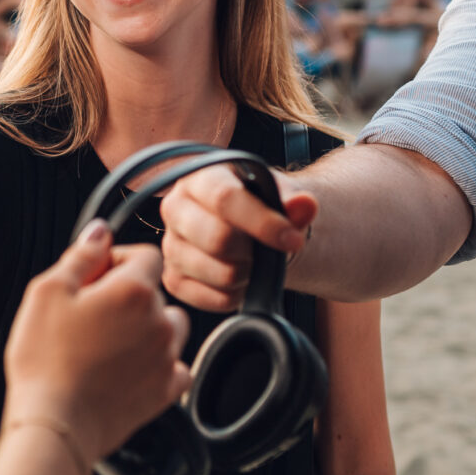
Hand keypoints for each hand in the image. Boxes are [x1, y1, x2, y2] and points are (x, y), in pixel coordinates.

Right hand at [1, 222, 190, 462]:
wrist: (55, 424)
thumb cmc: (44, 360)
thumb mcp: (46, 292)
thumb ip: (81, 255)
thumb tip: (100, 232)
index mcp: (134, 290)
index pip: (145, 255)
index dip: (117, 261)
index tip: (94, 277)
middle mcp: (159, 321)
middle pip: (154, 292)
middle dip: (125, 296)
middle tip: (88, 315)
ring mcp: (167, 358)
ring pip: (168, 327)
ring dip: (146, 328)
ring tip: (108, 343)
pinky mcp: (165, 391)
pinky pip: (176, 366)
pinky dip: (157, 365)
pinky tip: (127, 369)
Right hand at [157, 163, 317, 312]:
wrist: (251, 231)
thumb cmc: (261, 208)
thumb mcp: (281, 197)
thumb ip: (294, 201)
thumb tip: (304, 205)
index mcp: (200, 176)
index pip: (225, 198)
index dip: (262, 222)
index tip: (292, 239)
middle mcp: (176, 207)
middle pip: (217, 239)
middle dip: (254, 252)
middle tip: (267, 251)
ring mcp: (171, 244)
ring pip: (217, 272)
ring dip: (247, 274)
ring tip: (253, 263)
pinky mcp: (173, 278)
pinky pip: (209, 298)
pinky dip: (234, 295)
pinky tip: (241, 280)